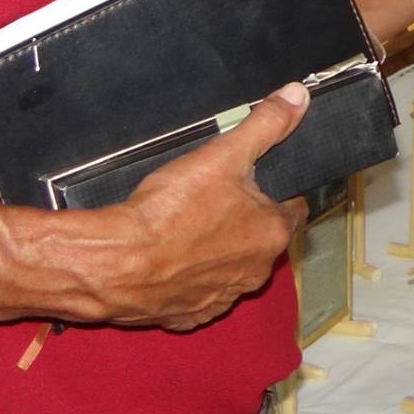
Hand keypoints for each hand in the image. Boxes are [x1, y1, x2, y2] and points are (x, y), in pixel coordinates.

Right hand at [86, 82, 312, 330]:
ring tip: (187, 225)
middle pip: (259, 238)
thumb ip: (266, 124)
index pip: (291, 208)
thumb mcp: (222, 154)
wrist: (114, 263)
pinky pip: (196, 293)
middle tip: (213, 197)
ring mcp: (220, 298)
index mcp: (272, 234)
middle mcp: (254, 273)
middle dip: (243, 219)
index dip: (276, 191)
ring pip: (229, 267)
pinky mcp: (187, 316)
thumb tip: (298, 96)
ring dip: (216, 251)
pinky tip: (169, 258)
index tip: (254, 181)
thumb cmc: (170, 210)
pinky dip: (187, 277)